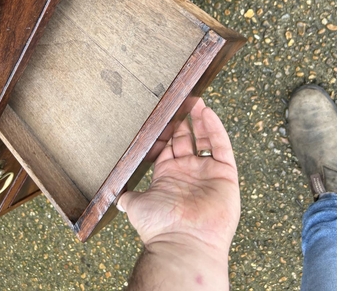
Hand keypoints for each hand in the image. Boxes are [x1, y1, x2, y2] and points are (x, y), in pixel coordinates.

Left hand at [117, 98, 239, 255]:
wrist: (184, 244)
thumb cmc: (160, 227)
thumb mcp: (136, 206)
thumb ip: (129, 197)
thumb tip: (117, 199)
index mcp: (168, 175)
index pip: (168, 145)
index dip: (168, 129)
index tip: (166, 112)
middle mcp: (188, 172)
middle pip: (188, 139)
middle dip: (185, 120)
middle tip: (183, 100)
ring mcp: (207, 173)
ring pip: (206, 139)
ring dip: (201, 120)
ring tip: (196, 100)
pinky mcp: (224, 175)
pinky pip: (221, 147)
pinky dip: (216, 129)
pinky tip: (208, 112)